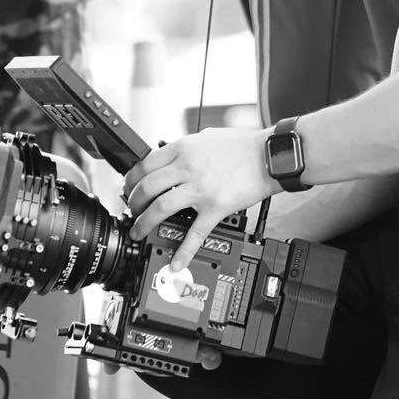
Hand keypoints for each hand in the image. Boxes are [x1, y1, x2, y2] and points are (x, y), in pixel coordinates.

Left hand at [125, 127, 276, 271]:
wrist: (269, 156)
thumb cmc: (243, 145)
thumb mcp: (206, 136)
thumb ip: (186, 148)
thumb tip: (171, 157)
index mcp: (183, 148)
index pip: (144, 165)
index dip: (131, 180)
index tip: (129, 189)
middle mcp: (187, 167)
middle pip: (147, 188)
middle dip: (133, 204)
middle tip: (132, 212)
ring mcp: (200, 189)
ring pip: (160, 208)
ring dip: (144, 224)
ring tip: (139, 232)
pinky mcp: (215, 207)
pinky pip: (194, 233)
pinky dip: (183, 251)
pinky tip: (175, 262)